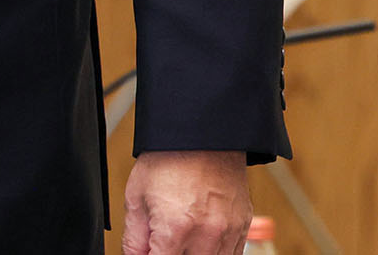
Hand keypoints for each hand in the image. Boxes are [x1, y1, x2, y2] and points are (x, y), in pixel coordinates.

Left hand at [123, 151, 252, 254]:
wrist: (201, 134)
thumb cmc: (166, 160)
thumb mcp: (136, 196)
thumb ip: (134, 238)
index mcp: (176, 227)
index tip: (150, 251)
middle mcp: (206, 234)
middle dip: (174, 254)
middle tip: (164, 243)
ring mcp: (228, 232)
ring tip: (183, 240)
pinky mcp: (243, 227)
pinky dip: (216, 254)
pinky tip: (201, 242)